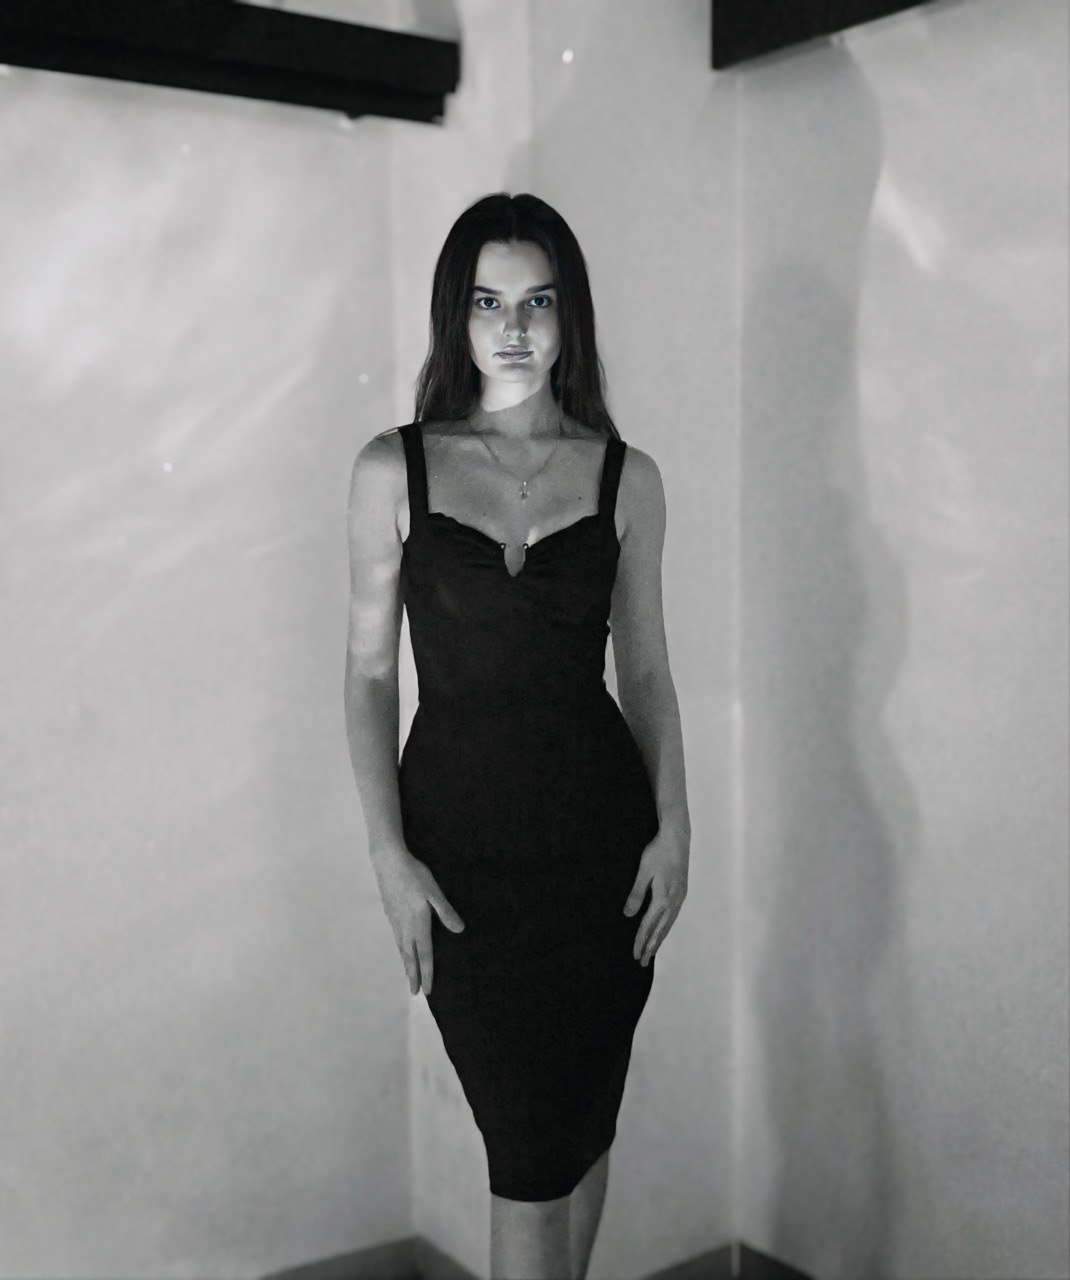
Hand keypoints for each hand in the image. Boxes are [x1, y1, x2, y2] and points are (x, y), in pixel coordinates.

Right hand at [371, 847, 464, 995]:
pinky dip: (400, 951)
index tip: (427, 990)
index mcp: (418, 924)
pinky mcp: (390, 915)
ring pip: (401, 950)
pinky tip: (401, 949)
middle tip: (415, 993)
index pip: (425, 955)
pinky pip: (397, 940)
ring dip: (406, 965)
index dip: (427, 973)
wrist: (388, 863)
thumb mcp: (434, 892)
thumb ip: (446, 912)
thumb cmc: (414, 875)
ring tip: (409, 976)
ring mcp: (396, 922)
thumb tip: (459, 930)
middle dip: (414, 975)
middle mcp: (405, 928)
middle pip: (410, 957)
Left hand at [622, 829, 688, 966]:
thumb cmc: (658, 852)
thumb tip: (628, 914)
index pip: (648, 926)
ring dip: (659, 939)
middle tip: (642, 962)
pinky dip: (667, 927)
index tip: (634, 955)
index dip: (640, 941)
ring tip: (652, 951)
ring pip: (668, 924)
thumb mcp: (643, 872)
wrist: (677, 838)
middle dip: (650, 947)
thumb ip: (636, 894)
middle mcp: (674, 901)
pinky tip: (664, 929)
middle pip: (660, 930)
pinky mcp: (682, 891)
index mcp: (663, 898)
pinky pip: (673, 916)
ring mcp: (680, 897)